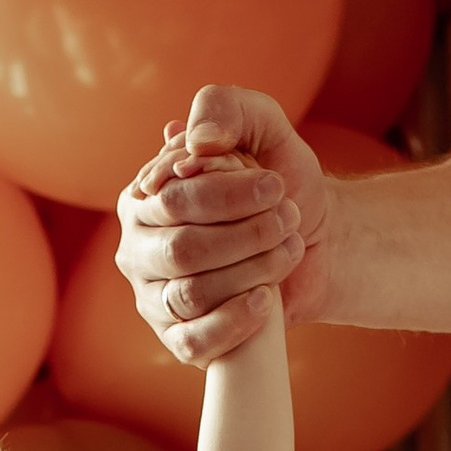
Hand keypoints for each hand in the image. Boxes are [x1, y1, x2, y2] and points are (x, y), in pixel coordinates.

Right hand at [115, 87, 329, 365]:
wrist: (311, 243)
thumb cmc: (279, 187)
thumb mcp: (264, 128)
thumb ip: (228, 108)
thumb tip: (191, 139)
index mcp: (144, 197)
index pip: (172, 197)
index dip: (228, 193)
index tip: (277, 186)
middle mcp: (138, 248)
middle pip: (181, 249)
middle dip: (246, 234)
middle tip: (287, 219)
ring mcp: (154, 298)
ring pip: (190, 294)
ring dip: (252, 270)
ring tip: (287, 249)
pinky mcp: (178, 340)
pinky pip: (193, 342)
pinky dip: (234, 321)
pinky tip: (265, 299)